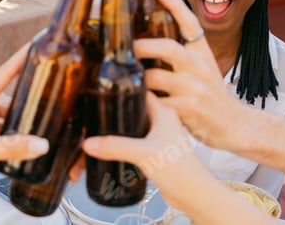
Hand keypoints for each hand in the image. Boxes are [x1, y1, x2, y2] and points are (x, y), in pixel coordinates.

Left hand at [0, 46, 48, 185]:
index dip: (21, 59)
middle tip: (48, 76)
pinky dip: (16, 129)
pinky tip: (27, 137)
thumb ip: (13, 147)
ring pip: (8, 111)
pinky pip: (4, 125)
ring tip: (44, 108)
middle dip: (28, 83)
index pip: (5, 73)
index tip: (34, 45)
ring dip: (22, 110)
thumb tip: (42, 144)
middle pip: (10, 90)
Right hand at [82, 92, 205, 206]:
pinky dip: (125, 143)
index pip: (140, 92)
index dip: (122, 89)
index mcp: (163, 112)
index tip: (105, 90)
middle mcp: (162, 122)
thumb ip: (115, 147)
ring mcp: (160, 137)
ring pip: (135, 127)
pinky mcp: (157, 152)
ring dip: (120, 129)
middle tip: (97, 112)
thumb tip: (90, 143)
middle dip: (116, 112)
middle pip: (134, 109)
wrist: (195, 195)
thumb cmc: (182, 171)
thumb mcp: (143, 154)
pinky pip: (137, 142)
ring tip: (100, 130)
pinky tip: (113, 148)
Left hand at [133, 0, 244, 148]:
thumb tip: (149, 44)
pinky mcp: (187, 110)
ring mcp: (194, 89)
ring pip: (156, 77)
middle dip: (143, 46)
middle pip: (169, 48)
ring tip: (123, 79)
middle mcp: (200, 68)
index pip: (191, 24)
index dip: (176, 5)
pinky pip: (156, 102)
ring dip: (137, 78)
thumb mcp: (204, 70)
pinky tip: (133, 101)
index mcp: (203, 55)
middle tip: (126, 48)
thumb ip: (183, 56)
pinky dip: (143, 101)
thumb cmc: (211, 96)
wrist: (235, 125)